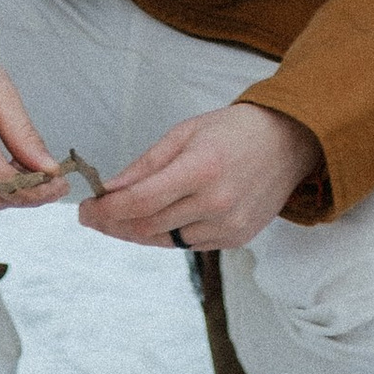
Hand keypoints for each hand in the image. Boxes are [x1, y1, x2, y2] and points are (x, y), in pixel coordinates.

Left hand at [78, 103, 321, 251]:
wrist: (289, 142)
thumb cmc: (235, 130)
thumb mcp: (186, 132)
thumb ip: (147, 164)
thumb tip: (110, 189)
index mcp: (201, 169)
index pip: (140, 201)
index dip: (106, 210)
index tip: (85, 210)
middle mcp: (216, 203)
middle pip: (148, 225)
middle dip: (113, 224)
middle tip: (93, 217)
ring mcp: (228, 226)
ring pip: (166, 240)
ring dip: (137, 232)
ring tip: (120, 219)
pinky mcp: (236, 239)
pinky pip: (189, 244)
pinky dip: (167, 234)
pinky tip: (156, 220)